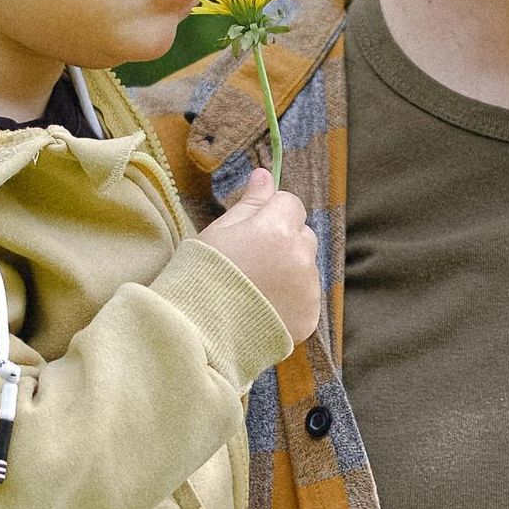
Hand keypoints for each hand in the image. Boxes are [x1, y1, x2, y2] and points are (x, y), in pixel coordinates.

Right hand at [195, 167, 322, 341]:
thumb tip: (264, 174)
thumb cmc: (201, 275)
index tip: (251, 230)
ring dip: (290, 269)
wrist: (198, 334)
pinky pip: (306, 296)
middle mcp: (301, 257)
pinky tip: (263, 307)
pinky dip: (291, 299)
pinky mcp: (310, 316)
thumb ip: (249, 203)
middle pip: (303, 234)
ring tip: (255, 288)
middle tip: (252, 260)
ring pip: (307, 265)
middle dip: (284, 240)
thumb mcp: (219, 231)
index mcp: (278, 229)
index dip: (270, 213)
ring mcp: (308, 289)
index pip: (290, 203)